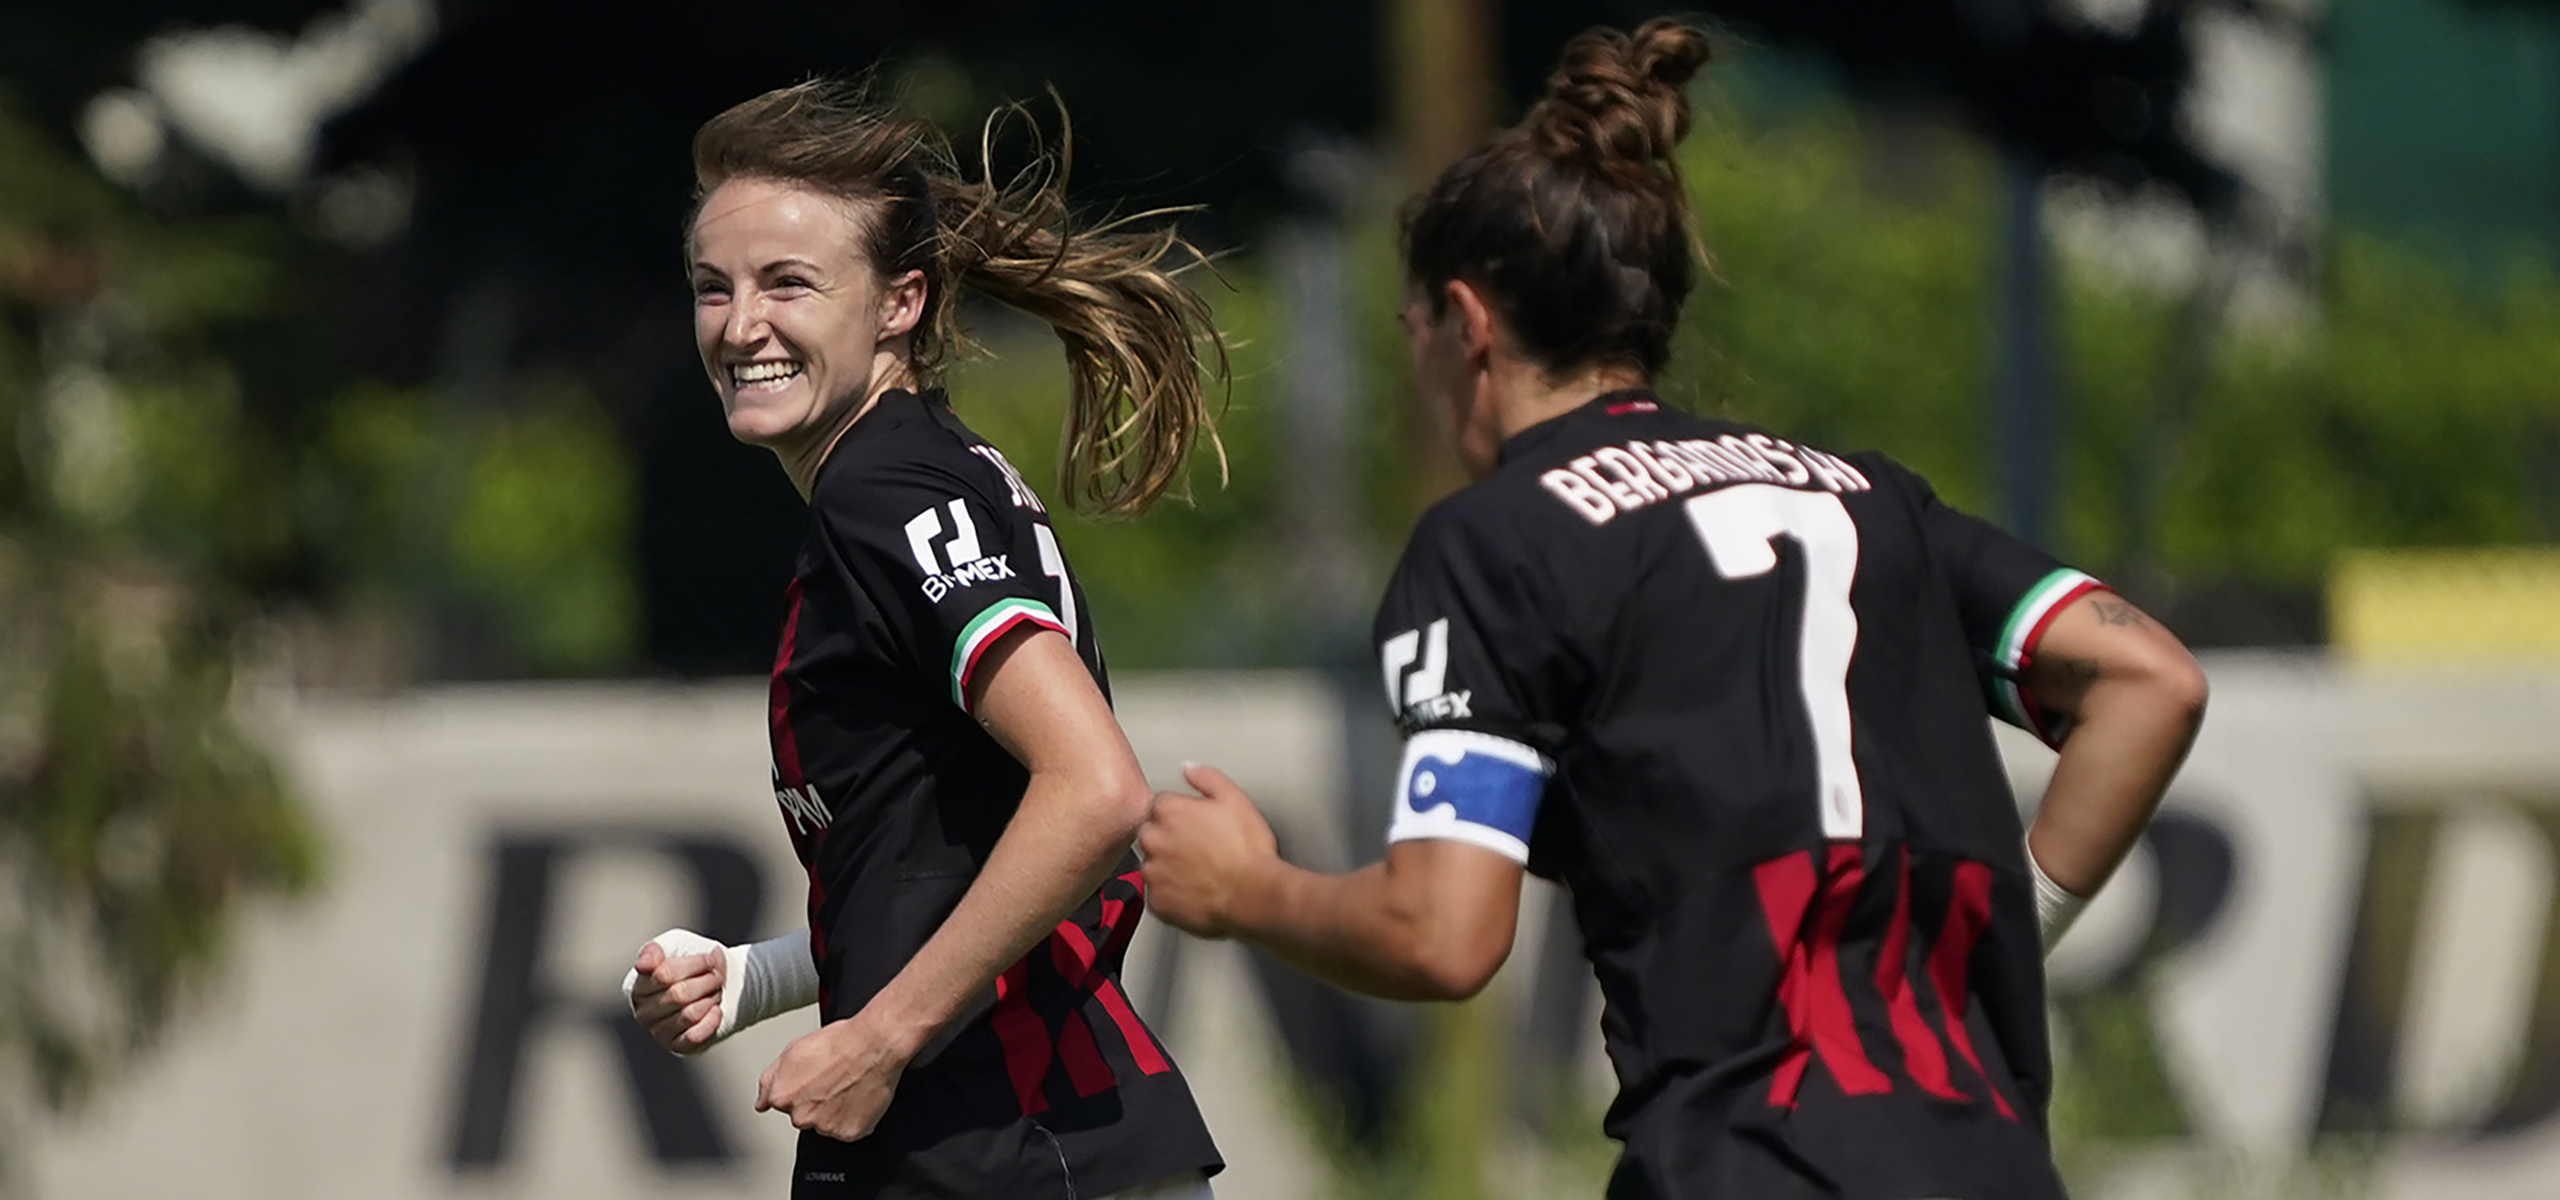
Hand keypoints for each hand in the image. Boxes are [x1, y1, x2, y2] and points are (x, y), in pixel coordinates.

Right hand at [626, 934, 727, 1054]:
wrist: (725, 985)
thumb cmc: (696, 963)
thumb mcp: (677, 945)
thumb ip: (656, 949)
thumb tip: (641, 965)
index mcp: (637, 985)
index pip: (664, 975)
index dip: (694, 964)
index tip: (709, 959)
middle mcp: (642, 1011)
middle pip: (679, 995)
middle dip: (706, 982)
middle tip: (716, 977)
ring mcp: (657, 1032)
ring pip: (689, 1014)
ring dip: (711, 999)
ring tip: (714, 993)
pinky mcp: (677, 1047)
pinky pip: (695, 1036)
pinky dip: (712, 1020)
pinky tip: (715, 1010)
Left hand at [757, 1014, 911, 1140]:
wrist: (874, 1045)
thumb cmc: (839, 1042)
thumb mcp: (793, 1050)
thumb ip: (770, 1080)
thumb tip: (761, 1102)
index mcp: (782, 1096)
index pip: (781, 1104)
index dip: (799, 1089)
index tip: (811, 1081)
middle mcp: (801, 1116)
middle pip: (803, 1116)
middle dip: (815, 1103)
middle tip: (832, 1080)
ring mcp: (825, 1127)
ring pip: (826, 1124)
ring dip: (834, 1111)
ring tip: (847, 1085)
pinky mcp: (849, 1133)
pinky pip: (849, 1130)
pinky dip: (854, 1118)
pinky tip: (858, 1096)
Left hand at [1138, 762, 1277, 938]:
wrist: (1252, 894)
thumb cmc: (1248, 851)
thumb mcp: (1235, 799)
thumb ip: (1207, 778)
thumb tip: (1189, 768)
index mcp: (1169, 811)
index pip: (1161, 805)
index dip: (1181, 814)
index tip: (1195, 825)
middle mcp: (1154, 840)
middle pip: (1152, 834)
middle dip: (1170, 840)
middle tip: (1199, 849)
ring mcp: (1153, 872)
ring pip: (1153, 865)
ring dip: (1169, 867)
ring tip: (1199, 872)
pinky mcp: (1157, 902)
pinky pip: (1158, 895)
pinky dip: (1172, 894)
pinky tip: (1195, 891)